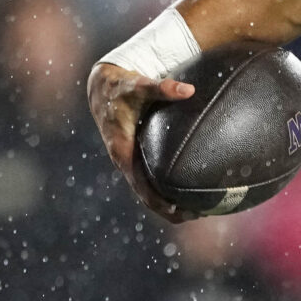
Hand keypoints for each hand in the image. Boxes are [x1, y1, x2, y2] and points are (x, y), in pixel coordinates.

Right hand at [87, 59, 193, 221]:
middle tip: (198, 215)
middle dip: (170, 210)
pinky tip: (188, 191)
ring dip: (170, 205)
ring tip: (199, 211)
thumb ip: (163, 88)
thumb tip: (189, 90)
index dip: (158, 200)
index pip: (140, 185)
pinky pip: (150, 181)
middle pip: (146, 197)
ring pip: (149, 192)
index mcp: (122, 151)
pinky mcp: (135, 157)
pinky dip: (167, 190)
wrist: (102, 87)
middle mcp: (125, 161)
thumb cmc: (121, 87)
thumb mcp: (138, 86)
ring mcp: (130, 161)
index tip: (178, 210)